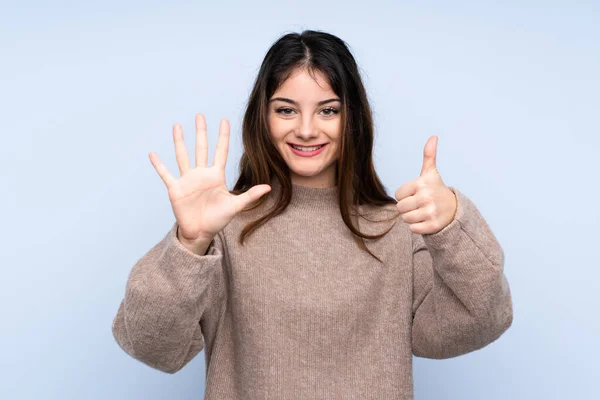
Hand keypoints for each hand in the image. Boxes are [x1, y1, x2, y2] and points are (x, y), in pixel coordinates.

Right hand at [149, 114, 271, 241]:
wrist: (201, 233)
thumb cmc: (218, 219)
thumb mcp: (235, 206)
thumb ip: (250, 195)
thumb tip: (269, 187)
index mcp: (216, 176)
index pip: (221, 151)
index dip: (223, 136)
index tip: (224, 120)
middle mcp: (201, 174)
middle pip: (201, 148)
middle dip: (201, 132)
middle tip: (200, 115)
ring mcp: (188, 180)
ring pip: (183, 156)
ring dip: (180, 141)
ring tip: (177, 126)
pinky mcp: (176, 188)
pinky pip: (166, 174)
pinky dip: (159, 165)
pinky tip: (153, 154)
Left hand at [394, 136, 457, 234]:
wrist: (454, 209)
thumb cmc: (436, 189)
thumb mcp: (431, 173)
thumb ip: (429, 155)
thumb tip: (434, 136)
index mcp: (422, 184)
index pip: (398, 195)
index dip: (405, 195)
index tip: (416, 193)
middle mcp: (426, 197)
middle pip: (400, 208)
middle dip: (407, 207)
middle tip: (419, 204)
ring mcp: (430, 212)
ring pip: (405, 219)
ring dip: (411, 217)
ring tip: (422, 212)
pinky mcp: (433, 226)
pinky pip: (413, 229)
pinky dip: (417, 227)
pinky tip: (426, 220)